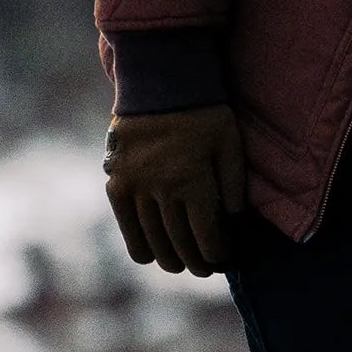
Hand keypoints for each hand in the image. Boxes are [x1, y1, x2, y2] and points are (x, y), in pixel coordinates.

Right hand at [103, 104, 249, 276]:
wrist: (159, 82)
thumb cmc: (204, 111)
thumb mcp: (230, 144)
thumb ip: (234, 185)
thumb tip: (236, 222)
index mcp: (193, 181)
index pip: (207, 234)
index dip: (217, 253)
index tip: (225, 260)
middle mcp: (161, 189)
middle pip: (181, 242)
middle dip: (197, 261)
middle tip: (207, 269)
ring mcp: (135, 188)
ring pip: (154, 239)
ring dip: (171, 258)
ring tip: (183, 265)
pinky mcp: (116, 183)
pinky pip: (127, 226)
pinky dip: (141, 245)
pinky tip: (153, 255)